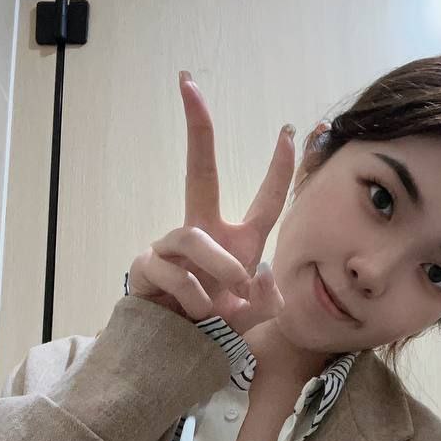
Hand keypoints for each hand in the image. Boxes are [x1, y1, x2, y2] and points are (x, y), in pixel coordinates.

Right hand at [127, 71, 295, 331]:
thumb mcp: (254, 319)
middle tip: (188, 83)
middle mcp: (204, 233)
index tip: (293, 130)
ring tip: (219, 305)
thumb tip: (259, 270)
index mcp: (239, 242)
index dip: (282, 167)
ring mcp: (172, 246)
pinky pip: (175, 271)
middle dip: (196, 127)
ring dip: (215, 269)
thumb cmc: (215, 331)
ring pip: (194, 238)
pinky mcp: (147, 264)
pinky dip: (193, 297)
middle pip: (199, 169)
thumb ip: (267, 299)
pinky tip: (196, 314)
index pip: (267, 199)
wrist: (175, 356)